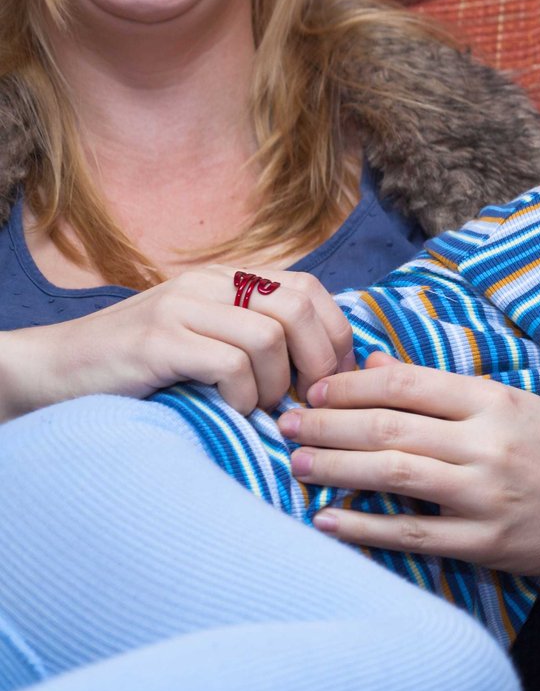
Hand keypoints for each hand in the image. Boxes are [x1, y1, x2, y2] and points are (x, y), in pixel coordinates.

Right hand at [0, 264, 350, 422]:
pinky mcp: (158, 341)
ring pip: (269, 338)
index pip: (308, 289)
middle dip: (317, 361)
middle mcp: (207, 284)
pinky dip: (242, 396)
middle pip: (297, 308)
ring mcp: (181, 308)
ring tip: (258, 408)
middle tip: (305, 400)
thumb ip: (254, 335)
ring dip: (275, 385)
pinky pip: (230, 364)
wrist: (53, 371)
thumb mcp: (205, 337)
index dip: (334, 334)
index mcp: (227, 279)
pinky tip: (229, 411)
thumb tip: (325, 364)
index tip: (335, 378)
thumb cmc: (139, 367)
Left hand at [281, 353, 539, 613]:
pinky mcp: (480, 541)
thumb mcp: (510, 406)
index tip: (315, 390)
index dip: (352, 386)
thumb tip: (371, 363)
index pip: (408, 384)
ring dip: (335, 469)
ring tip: (296, 464)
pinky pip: (409, 533)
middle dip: (328, 425)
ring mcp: (484, 495)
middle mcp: (489, 445)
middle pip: (390, 428)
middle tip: (285, 425)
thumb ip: (442, 388)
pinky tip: (325, 520)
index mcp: (495, 402)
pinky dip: (362, 526)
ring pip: (393, 476)